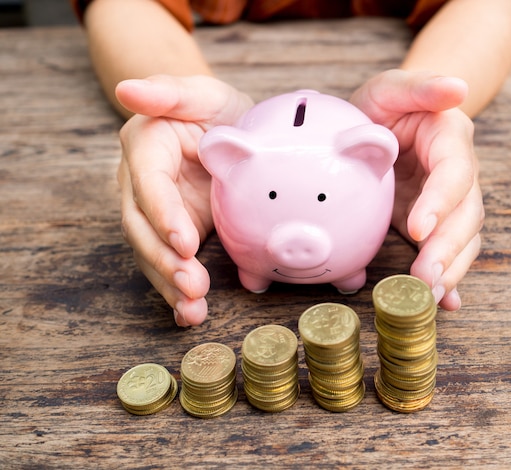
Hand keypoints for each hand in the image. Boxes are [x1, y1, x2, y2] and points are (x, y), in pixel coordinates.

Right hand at [115, 75, 253, 325]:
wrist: (230, 133)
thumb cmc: (218, 110)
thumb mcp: (202, 93)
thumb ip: (168, 91)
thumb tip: (128, 90)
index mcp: (145, 148)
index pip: (147, 184)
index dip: (162, 214)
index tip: (184, 240)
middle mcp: (142, 185)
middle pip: (142, 227)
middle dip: (165, 260)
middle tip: (192, 286)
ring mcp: (156, 215)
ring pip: (151, 254)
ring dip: (169, 285)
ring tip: (192, 310)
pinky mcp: (174, 236)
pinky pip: (168, 265)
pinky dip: (177, 293)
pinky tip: (190, 315)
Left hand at [350, 69, 483, 309]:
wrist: (382, 124)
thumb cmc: (383, 105)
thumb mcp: (391, 87)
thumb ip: (419, 85)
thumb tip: (457, 88)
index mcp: (450, 140)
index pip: (454, 174)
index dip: (440, 202)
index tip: (418, 228)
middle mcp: (458, 175)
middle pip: (466, 215)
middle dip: (448, 249)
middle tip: (425, 277)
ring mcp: (448, 204)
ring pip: (462, 239)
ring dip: (449, 270)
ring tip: (430, 297)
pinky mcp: (434, 224)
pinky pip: (448, 252)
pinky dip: (450, 278)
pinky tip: (446, 303)